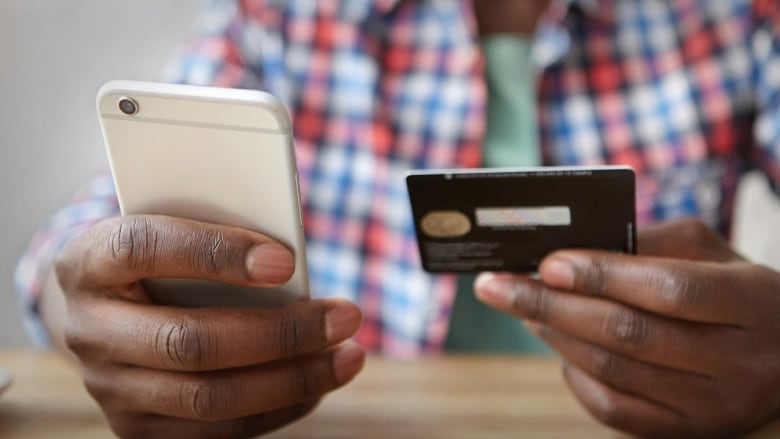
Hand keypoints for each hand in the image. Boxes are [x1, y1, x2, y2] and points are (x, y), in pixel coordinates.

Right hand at [54, 215, 364, 437]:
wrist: (109, 309)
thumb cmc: (162, 257)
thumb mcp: (174, 227)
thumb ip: (217, 235)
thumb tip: (291, 265)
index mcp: (91, 261)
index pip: (144, 248)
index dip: (215, 254)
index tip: (286, 262)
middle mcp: (89, 330)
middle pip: (188, 342)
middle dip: (280, 334)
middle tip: (347, 317)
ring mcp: (109, 388)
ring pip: (207, 398)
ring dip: (292, 379)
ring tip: (348, 355)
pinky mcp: (137, 429)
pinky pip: (216, 432)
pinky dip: (278, 408)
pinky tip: (318, 383)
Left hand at [475, 219, 779, 437]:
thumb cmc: (733, 289)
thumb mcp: (710, 251)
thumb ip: (649, 244)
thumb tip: (571, 250)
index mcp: (751, 303)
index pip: (669, 290)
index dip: (602, 274)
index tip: (546, 262)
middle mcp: (737, 363)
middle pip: (628, 334)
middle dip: (550, 306)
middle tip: (497, 285)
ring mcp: (713, 407)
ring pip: (613, 370)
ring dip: (554, 334)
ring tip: (520, 306)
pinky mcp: (686, 432)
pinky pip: (614, 410)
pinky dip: (575, 374)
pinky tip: (556, 344)